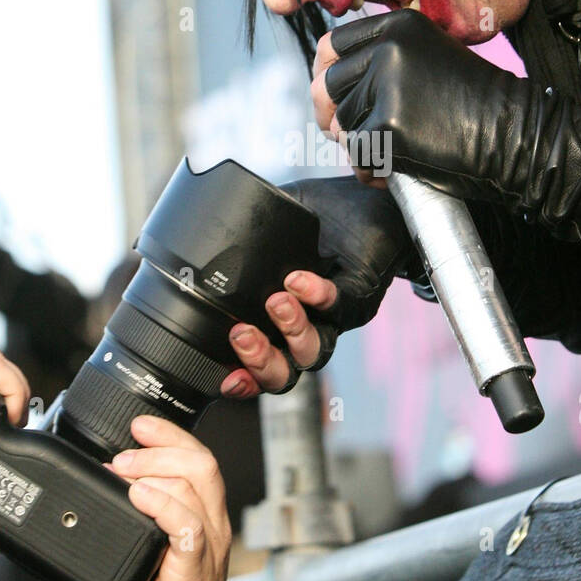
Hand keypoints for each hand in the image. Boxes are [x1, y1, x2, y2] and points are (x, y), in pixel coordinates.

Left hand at [109, 416, 231, 580]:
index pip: (200, 459)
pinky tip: (138, 498)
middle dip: (160, 448)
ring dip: (153, 471)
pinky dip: (163, 505)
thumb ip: (146, 515)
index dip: (172, 436)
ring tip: (120, 473)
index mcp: (206, 517)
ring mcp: (207, 547)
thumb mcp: (156, 549)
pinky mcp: (194, 569)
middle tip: (122, 455)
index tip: (139, 425)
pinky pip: (187, 525)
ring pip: (196, 487)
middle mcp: (214, 526)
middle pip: (201, 464)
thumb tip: (110, 481)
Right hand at [217, 178, 423, 397]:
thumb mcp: (280, 224)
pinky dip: (320, 296)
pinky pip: (342, 306)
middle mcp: (309, 328)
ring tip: (277, 302)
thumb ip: (248, 231)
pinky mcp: (362, 296)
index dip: (242, 378)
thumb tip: (205, 225)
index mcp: (281, 321)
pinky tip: (300, 280)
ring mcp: (337, 317)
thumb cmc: (328, 218)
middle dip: (260, 362)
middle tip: (242, 335)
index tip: (223, 377)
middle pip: (285, 374)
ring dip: (291, 331)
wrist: (376, 202)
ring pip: (314, 350)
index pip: (259, 364)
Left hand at [315, 8, 514, 195]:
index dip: (325, 73)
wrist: (515, 133)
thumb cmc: (478, 104)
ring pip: (342, 123)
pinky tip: (388, 172)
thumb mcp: (432, 57)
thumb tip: (329, 85)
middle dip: (333, 115)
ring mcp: (388, 85)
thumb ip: (388, 60)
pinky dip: (369, 169)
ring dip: (359, 146)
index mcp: (400, 26)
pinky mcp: (388, 125)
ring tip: (387, 156)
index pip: (333, 44)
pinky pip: (357, 153)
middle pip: (329, 85)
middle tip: (348, 137)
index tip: (330, 95)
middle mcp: (389, 48)